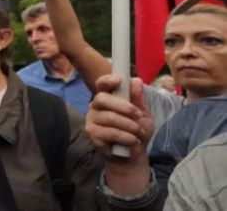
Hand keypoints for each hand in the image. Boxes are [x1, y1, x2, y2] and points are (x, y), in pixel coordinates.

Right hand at [86, 74, 155, 195]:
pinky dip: (124, 136)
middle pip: (102, 99)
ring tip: (139, 132)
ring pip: (108, 117)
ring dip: (128, 125)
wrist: (131, 153)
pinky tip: (132, 140)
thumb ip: (138, 98)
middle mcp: (95, 106)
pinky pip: (108, 132)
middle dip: (123, 106)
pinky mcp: (92, 134)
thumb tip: (136, 81)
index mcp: (107, 97)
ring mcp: (91, 120)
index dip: (108, 80)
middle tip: (138, 115)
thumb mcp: (142, 114)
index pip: (101, 84)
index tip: (119, 81)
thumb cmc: (135, 130)